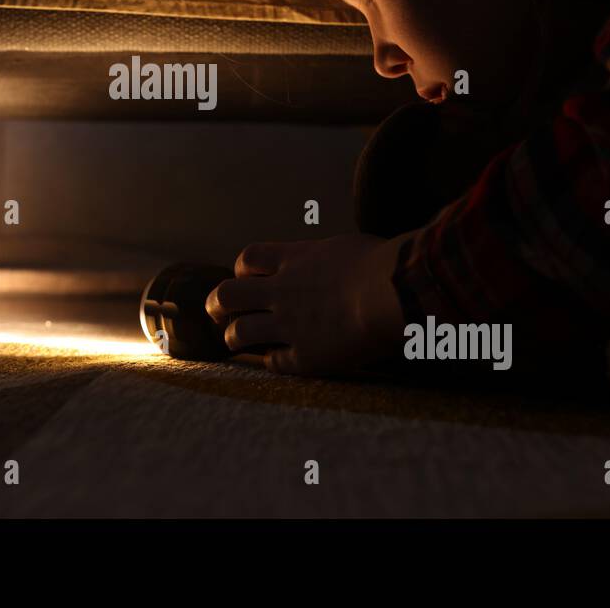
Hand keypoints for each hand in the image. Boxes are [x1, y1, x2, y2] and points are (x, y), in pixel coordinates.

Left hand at [204, 231, 417, 375]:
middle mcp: (283, 290)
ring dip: (233, 337)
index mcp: (295, 259)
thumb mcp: (346, 247)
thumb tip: (330, 261)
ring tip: (234, 342)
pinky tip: (279, 361)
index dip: (241, 270)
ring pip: (240, 332)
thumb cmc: (383, 263)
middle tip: (218, 312)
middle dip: (217, 304)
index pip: (248, 258)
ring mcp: (289, 325)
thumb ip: (325, 258)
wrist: (392, 293)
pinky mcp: (305, 356)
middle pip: (228, 295)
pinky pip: (274, 363)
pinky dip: (272, 361)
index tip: (246, 277)